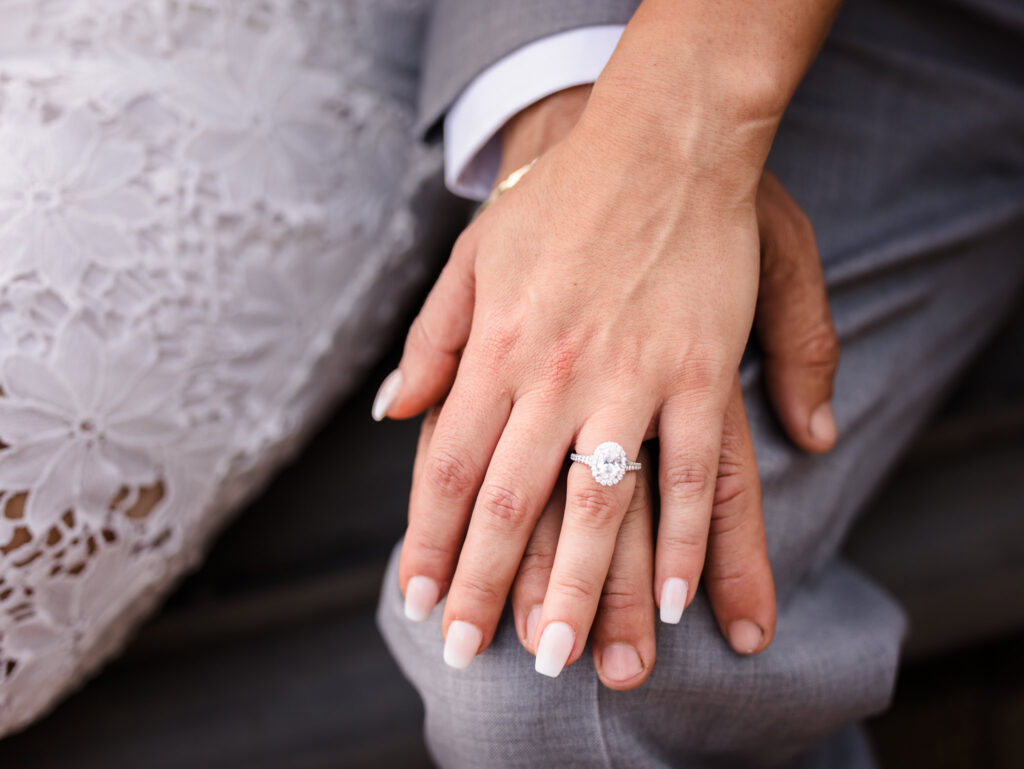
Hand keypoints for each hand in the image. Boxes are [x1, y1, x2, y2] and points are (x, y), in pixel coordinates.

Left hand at [383, 83, 836, 674]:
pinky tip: (674, 602)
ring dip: (579, 591)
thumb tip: (391, 413)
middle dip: (484, 589)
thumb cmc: (561, 198)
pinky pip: (694, 473)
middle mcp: (554, 374)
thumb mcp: (473, 254)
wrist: (658, 137)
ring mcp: (631, 376)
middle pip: (510, 505)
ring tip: (565, 659)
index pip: (448, 468)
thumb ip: (432, 339)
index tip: (417, 601)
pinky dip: (686, 543)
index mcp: (495, 348)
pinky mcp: (700, 371)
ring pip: (598, 507)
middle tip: (471, 656)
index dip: (427, 542)